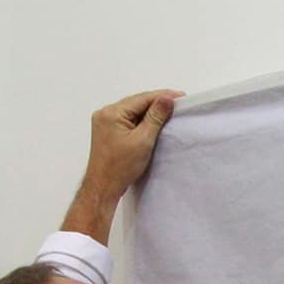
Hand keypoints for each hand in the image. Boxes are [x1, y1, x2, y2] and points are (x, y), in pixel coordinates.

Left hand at [65, 88, 183, 237]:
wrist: (103, 187)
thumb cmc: (120, 168)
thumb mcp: (143, 140)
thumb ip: (155, 117)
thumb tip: (166, 99)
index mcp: (111, 113)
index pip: (142, 98)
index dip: (162, 96)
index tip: (180, 96)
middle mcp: (105, 113)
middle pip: (136, 103)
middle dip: (156, 103)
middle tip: (177, 103)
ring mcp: (104, 122)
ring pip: (132, 111)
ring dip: (149, 112)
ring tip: (168, 112)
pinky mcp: (107, 131)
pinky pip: (127, 119)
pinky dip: (140, 120)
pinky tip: (152, 122)